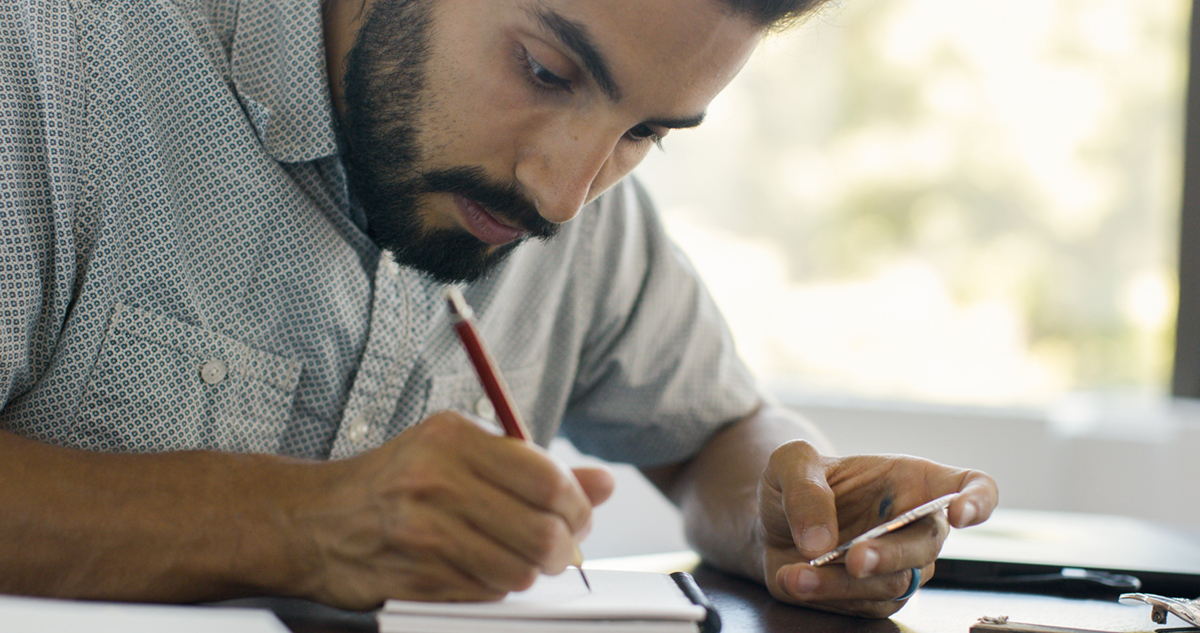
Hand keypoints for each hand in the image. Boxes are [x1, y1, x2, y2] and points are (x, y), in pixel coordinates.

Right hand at [292, 411, 613, 608]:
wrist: (313, 519)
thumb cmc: (397, 479)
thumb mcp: (459, 452)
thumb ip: (534, 467)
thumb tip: (605, 484)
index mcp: (453, 436)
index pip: (547, 478)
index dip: (578, 505)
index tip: (579, 515)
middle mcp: (436, 480)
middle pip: (542, 531)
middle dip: (564, 548)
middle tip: (560, 547)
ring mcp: (423, 532)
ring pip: (519, 570)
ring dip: (529, 572)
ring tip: (517, 558)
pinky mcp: (414, 575)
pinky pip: (486, 593)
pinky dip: (496, 587)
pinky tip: (480, 569)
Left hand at [758, 440, 996, 617]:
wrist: (771, 524)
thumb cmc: (796, 485)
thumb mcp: (791, 464)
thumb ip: (805, 489)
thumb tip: (822, 541)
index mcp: (912, 480)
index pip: (969, 487)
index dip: (978, 500)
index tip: (961, 513)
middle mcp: (915, 525)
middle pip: (927, 545)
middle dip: (891, 554)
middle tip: (856, 559)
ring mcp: (899, 565)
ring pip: (894, 583)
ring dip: (844, 582)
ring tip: (799, 573)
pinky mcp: (875, 598)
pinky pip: (864, 605)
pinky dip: (825, 595)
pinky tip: (792, 579)